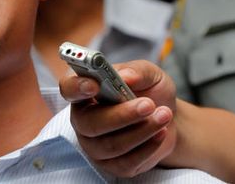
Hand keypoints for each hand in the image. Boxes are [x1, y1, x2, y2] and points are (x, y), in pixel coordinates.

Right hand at [60, 60, 176, 176]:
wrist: (166, 118)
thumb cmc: (149, 91)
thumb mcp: (148, 74)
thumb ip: (137, 71)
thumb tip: (126, 76)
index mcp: (84, 89)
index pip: (68, 88)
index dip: (77, 87)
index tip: (94, 85)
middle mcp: (82, 117)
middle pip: (89, 122)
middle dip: (121, 115)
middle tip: (148, 104)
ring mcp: (93, 144)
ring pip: (111, 144)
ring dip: (142, 130)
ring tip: (164, 115)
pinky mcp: (110, 164)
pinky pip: (125, 162)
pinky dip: (148, 147)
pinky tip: (161, 132)